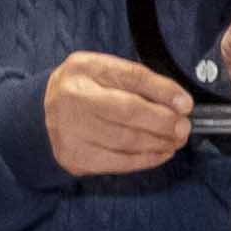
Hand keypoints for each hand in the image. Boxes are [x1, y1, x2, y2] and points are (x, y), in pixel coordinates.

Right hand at [44, 51, 194, 176]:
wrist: (44, 112)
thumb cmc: (86, 88)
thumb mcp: (108, 71)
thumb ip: (141, 82)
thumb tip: (180, 103)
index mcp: (85, 68)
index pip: (131, 77)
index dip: (162, 91)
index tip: (186, 104)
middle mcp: (73, 98)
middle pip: (128, 112)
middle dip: (163, 122)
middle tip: (183, 128)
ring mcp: (70, 130)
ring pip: (125, 141)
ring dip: (158, 143)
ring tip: (176, 140)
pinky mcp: (74, 157)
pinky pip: (117, 162)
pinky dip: (145, 160)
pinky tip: (161, 153)